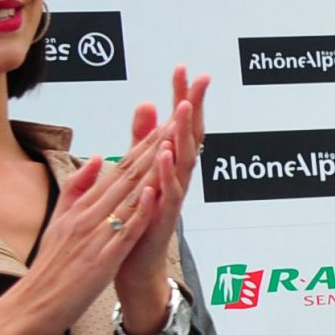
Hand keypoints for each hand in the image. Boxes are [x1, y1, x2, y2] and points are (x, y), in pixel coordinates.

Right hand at [0, 112, 180, 334]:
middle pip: (127, 175)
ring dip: (152, 168)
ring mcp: (96, 235)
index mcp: (82, 206)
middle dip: (154, 146)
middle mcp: (89, 214)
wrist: (34, 304)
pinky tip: (154, 192)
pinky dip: (140, 210)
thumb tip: (99, 156)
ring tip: (171, 143)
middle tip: (177, 118)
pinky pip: (125, 230)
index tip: (166, 122)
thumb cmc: (52, 265)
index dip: (145, 145)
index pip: (120, 169)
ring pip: (129, 196)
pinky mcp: (102, 258)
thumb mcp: (61, 220)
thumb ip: (79, 188)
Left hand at [114, 68, 209, 334]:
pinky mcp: (160, 222)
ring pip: (183, 165)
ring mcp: (171, 200)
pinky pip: (166, 198)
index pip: (179, 124)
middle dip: (194, 108)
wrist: (134, 266)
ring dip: (183, 138)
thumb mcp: (139, 171)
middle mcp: (176, 179)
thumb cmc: (137, 219)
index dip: (182, 96)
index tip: (184, 69)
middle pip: (190, 138)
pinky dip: (166, 180)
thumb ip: (143, 140)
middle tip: (200, 80)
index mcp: (169, 166)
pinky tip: (163, 163)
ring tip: (182, 112)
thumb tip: (148, 105)